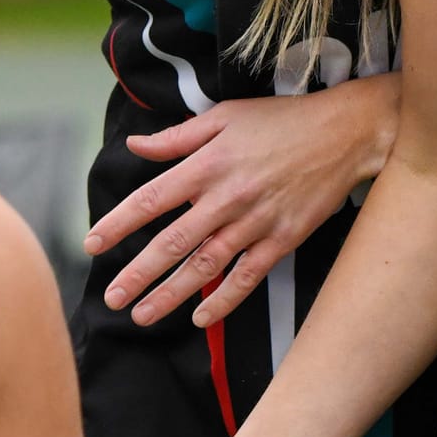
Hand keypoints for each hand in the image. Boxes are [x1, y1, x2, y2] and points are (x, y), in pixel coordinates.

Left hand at [90, 77, 397, 327]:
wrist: (344, 133)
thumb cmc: (282, 121)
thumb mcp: (225, 118)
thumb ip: (177, 137)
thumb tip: (136, 146)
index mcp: (207, 164)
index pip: (150, 199)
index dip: (118, 224)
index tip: (92, 245)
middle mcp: (226, 197)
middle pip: (172, 242)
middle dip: (137, 273)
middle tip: (111, 297)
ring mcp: (255, 222)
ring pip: (204, 266)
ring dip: (171, 294)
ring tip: (142, 315)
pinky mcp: (282, 240)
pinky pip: (247, 277)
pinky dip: (224, 300)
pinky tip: (201, 318)